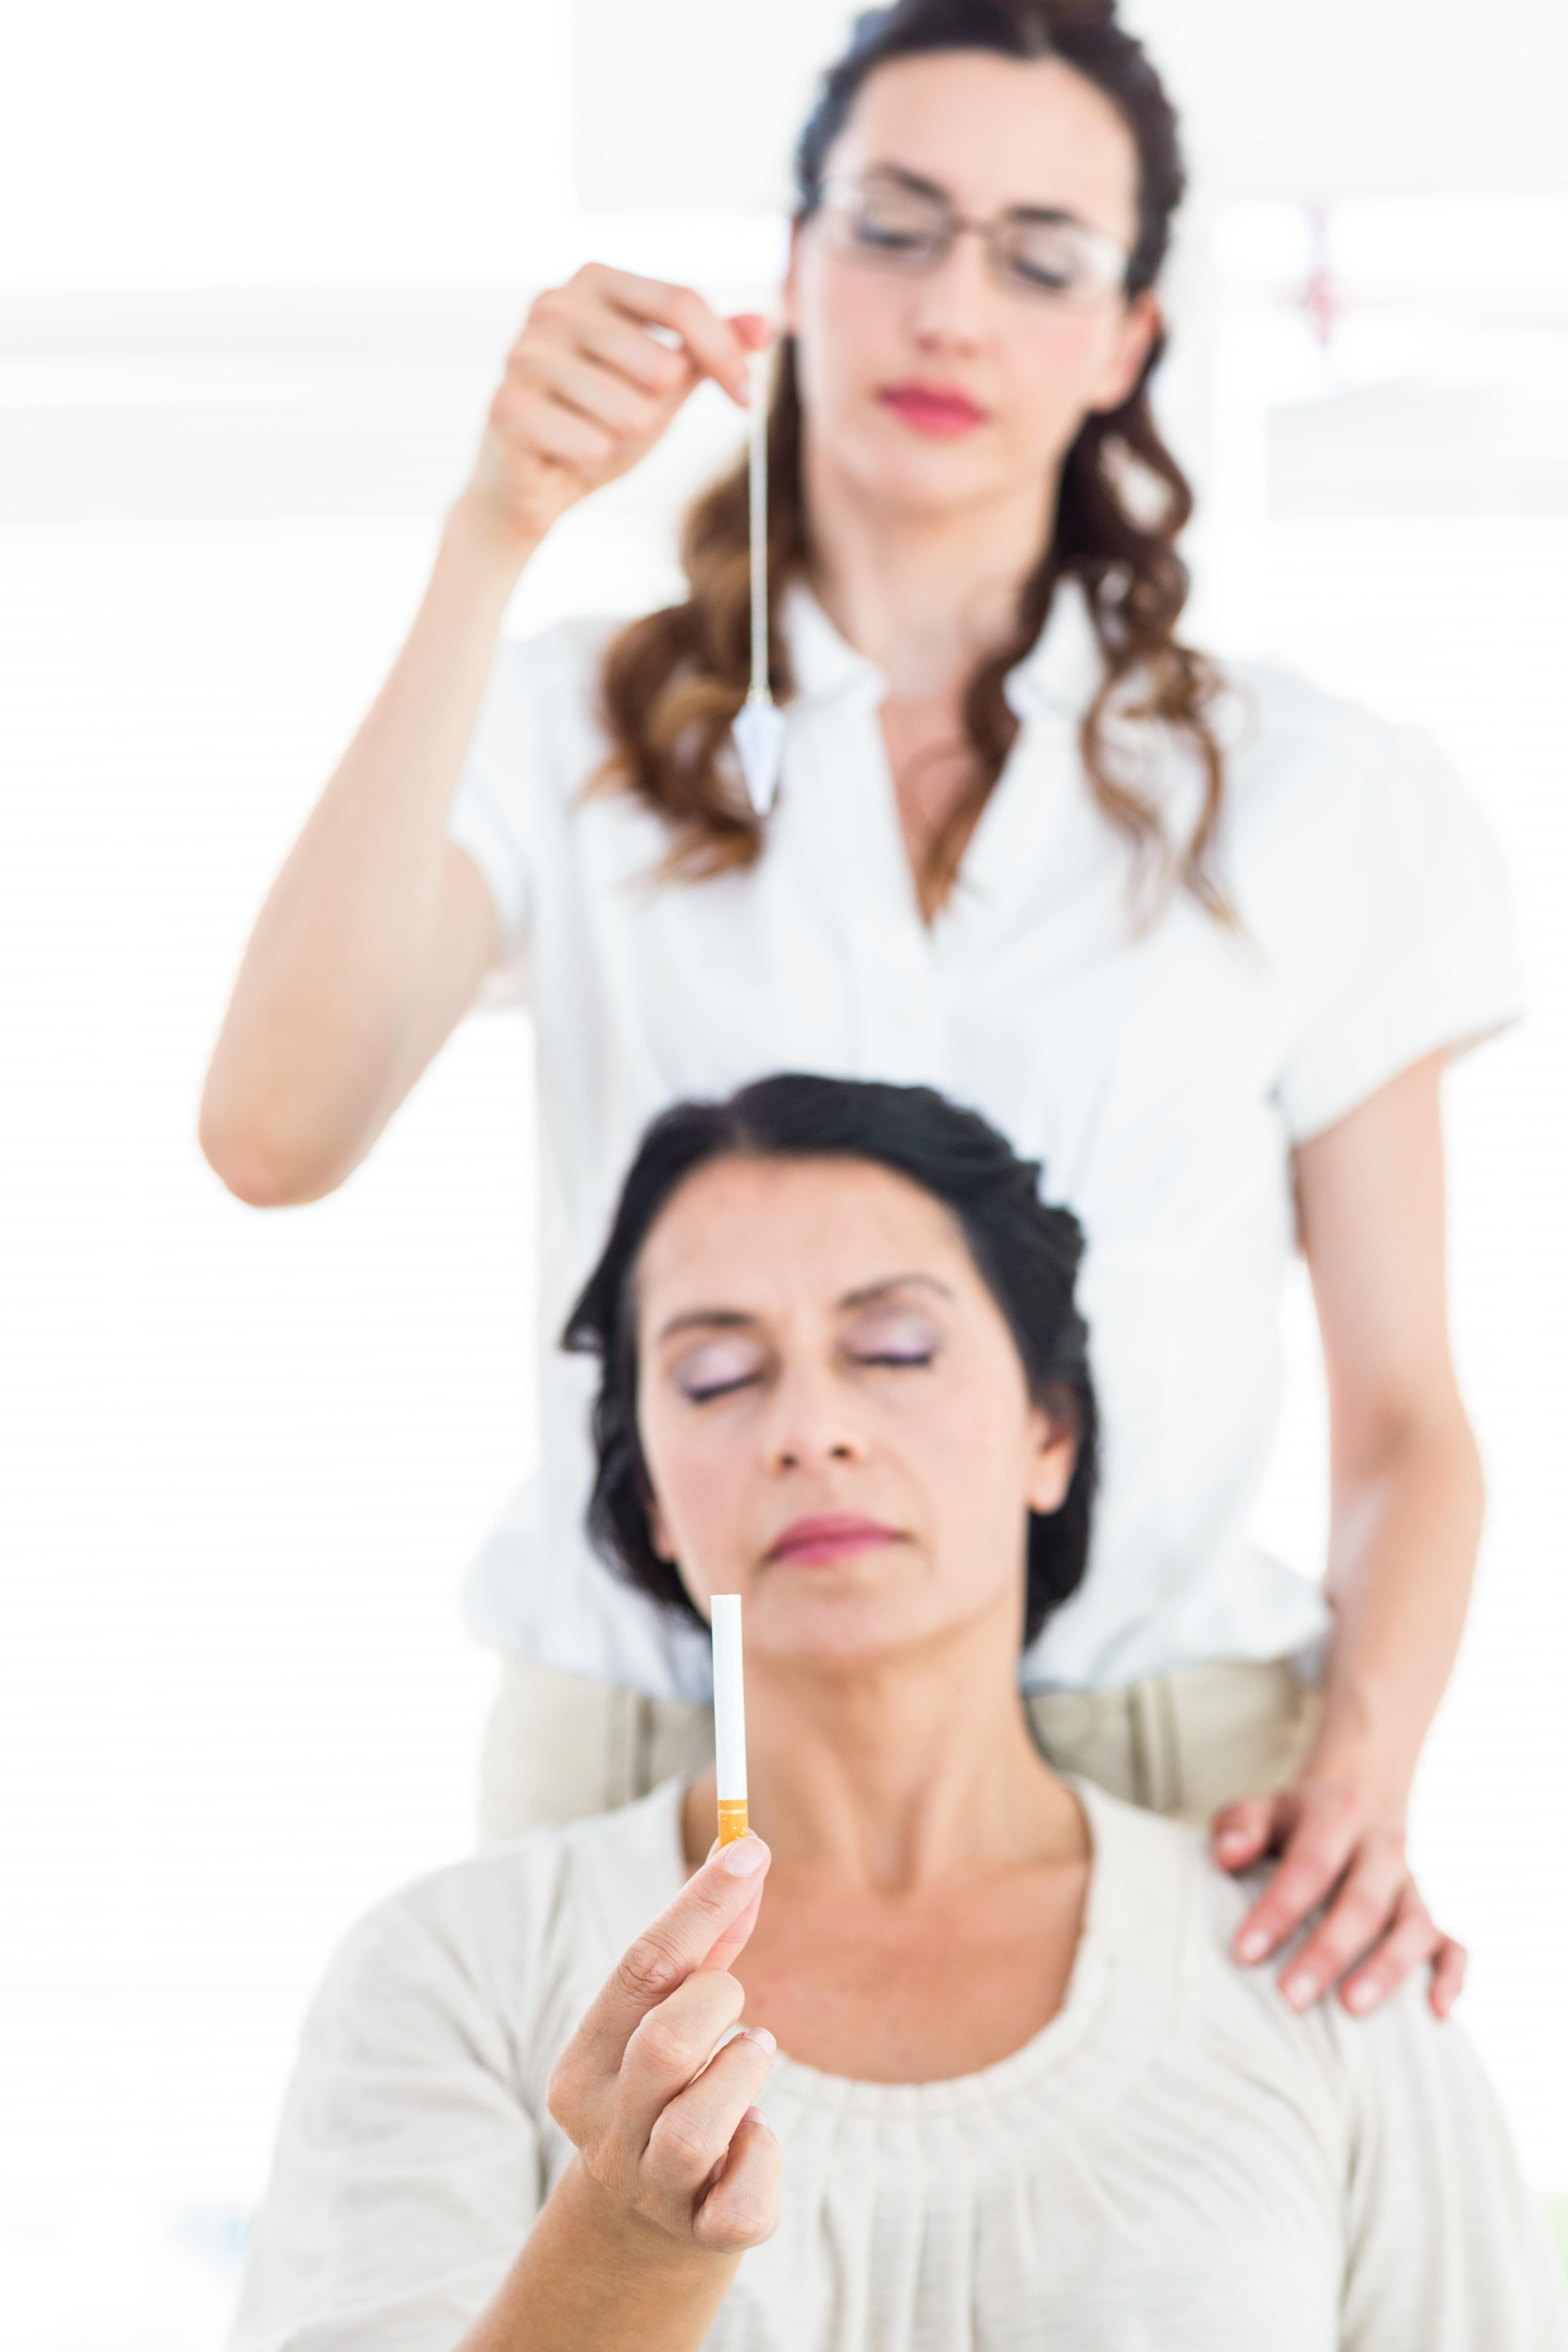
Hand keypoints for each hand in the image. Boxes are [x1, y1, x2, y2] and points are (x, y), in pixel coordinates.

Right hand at [458, 264, 770, 557]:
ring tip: (592, 434)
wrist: (531, 485)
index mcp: (593, 280)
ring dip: (624, 437)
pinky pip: (593, 442)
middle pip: (662, 362)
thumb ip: (709, 350)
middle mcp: (553, 304)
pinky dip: (593, 459)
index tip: (747, 398)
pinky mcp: (508, 406)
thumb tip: (766, 323)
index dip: (726, 354)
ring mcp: (524, 352)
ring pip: (632, 409)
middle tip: (624, 421)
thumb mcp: (665, 383)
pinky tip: (566, 453)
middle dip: (659, 409)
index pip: (683, 301)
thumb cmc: (600, 422)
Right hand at [546, 1832, 780, 2255]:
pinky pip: (750, 2189)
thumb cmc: (665, 2093)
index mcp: (582, 2066)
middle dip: (721, 2004)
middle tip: (736, 2015)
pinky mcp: (704, 2237)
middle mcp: (603, 2129)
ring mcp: (650, 2187)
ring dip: (747, 2077)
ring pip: (703, 2122)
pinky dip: (766, 2154)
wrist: (643, 2233)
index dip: (700, 1903)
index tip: (750, 1847)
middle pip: (670, 2041)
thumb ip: (706, 1947)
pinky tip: (751, 2141)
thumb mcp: (670, 2021)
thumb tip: (745, 1852)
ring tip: (748, 2068)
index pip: (641, 1966)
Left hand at [1212, 1777, 1465, 2019]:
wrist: (1355, 1798)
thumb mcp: (1262, 1808)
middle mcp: (1381, 1847)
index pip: (1310, 1864)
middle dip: (1328, 1952)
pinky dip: (1451, 1977)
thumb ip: (1240, 1825)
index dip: (1280, 1909)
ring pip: (1414, 1926)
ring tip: (1351, 2009)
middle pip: (1362, 1902)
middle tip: (1291, 1999)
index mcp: (1337, 1814)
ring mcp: (1411, 1883)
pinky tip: (1435, 2013)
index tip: (1245, 1954)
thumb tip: (1226, 1855)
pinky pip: (1453, 1944)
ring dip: (1386, 1969)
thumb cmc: (1293, 1821)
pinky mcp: (1430, 1913)